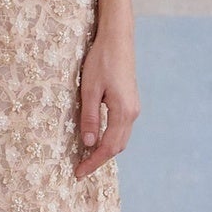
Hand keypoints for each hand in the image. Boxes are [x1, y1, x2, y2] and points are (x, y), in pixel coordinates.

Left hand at [74, 32, 138, 178]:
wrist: (118, 39)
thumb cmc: (101, 60)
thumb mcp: (90, 89)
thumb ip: (89, 117)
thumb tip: (88, 143)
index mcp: (123, 112)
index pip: (108, 147)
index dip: (93, 162)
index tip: (78, 173)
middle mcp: (132, 113)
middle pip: (117, 147)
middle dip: (99, 160)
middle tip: (80, 169)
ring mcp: (133, 107)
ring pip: (120, 138)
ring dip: (105, 150)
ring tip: (86, 158)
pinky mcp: (130, 102)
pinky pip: (121, 128)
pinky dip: (109, 139)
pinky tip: (96, 139)